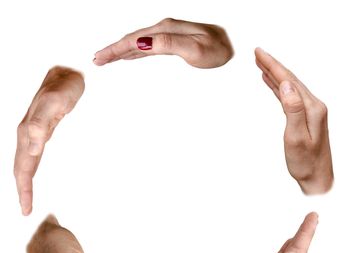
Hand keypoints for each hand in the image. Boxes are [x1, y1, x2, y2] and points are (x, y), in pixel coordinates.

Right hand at [14, 66, 84, 214]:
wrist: (70, 73)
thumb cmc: (65, 86)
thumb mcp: (55, 102)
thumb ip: (41, 123)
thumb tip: (32, 147)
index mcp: (28, 132)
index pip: (22, 167)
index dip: (24, 189)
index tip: (26, 208)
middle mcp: (28, 134)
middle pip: (21, 168)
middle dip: (23, 191)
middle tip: (26, 211)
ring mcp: (35, 132)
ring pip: (26, 163)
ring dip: (26, 182)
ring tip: (27, 199)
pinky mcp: (44, 130)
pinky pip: (34, 155)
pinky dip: (32, 169)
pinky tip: (35, 174)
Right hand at [93, 18, 232, 67]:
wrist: (235, 47)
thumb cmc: (219, 50)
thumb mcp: (194, 50)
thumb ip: (167, 44)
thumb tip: (141, 43)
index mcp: (166, 30)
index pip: (133, 40)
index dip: (115, 50)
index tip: (100, 58)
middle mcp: (165, 29)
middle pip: (132, 40)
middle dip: (113, 50)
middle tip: (97, 60)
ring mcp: (169, 35)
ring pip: (138, 43)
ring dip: (122, 50)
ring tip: (108, 58)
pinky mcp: (174, 42)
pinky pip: (148, 46)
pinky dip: (135, 51)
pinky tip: (132, 54)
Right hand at [255, 48, 332, 193]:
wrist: (318, 178)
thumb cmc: (306, 163)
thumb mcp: (296, 137)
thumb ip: (293, 109)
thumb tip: (285, 85)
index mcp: (311, 108)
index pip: (289, 81)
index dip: (273, 65)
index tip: (259, 53)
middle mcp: (312, 106)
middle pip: (290, 80)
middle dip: (273, 65)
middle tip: (257, 53)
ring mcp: (309, 112)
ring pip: (289, 87)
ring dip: (275, 75)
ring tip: (262, 65)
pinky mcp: (305, 118)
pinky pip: (289, 97)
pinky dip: (278, 88)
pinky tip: (273, 85)